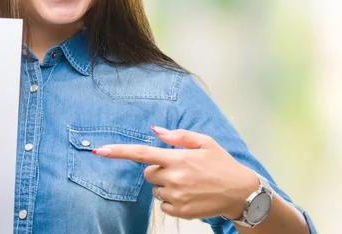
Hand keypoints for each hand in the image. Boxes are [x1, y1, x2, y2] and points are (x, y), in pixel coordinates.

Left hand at [92, 126, 258, 219]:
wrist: (241, 193)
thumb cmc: (222, 164)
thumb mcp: (205, 142)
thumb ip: (178, 135)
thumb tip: (155, 129)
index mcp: (178, 158)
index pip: (142, 153)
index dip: (118, 151)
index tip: (100, 150)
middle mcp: (174, 177)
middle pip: (148, 173)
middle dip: (158, 169)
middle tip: (179, 168)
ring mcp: (176, 196)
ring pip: (155, 189)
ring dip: (165, 185)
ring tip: (188, 182)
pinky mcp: (180, 211)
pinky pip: (162, 203)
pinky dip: (171, 198)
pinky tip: (188, 194)